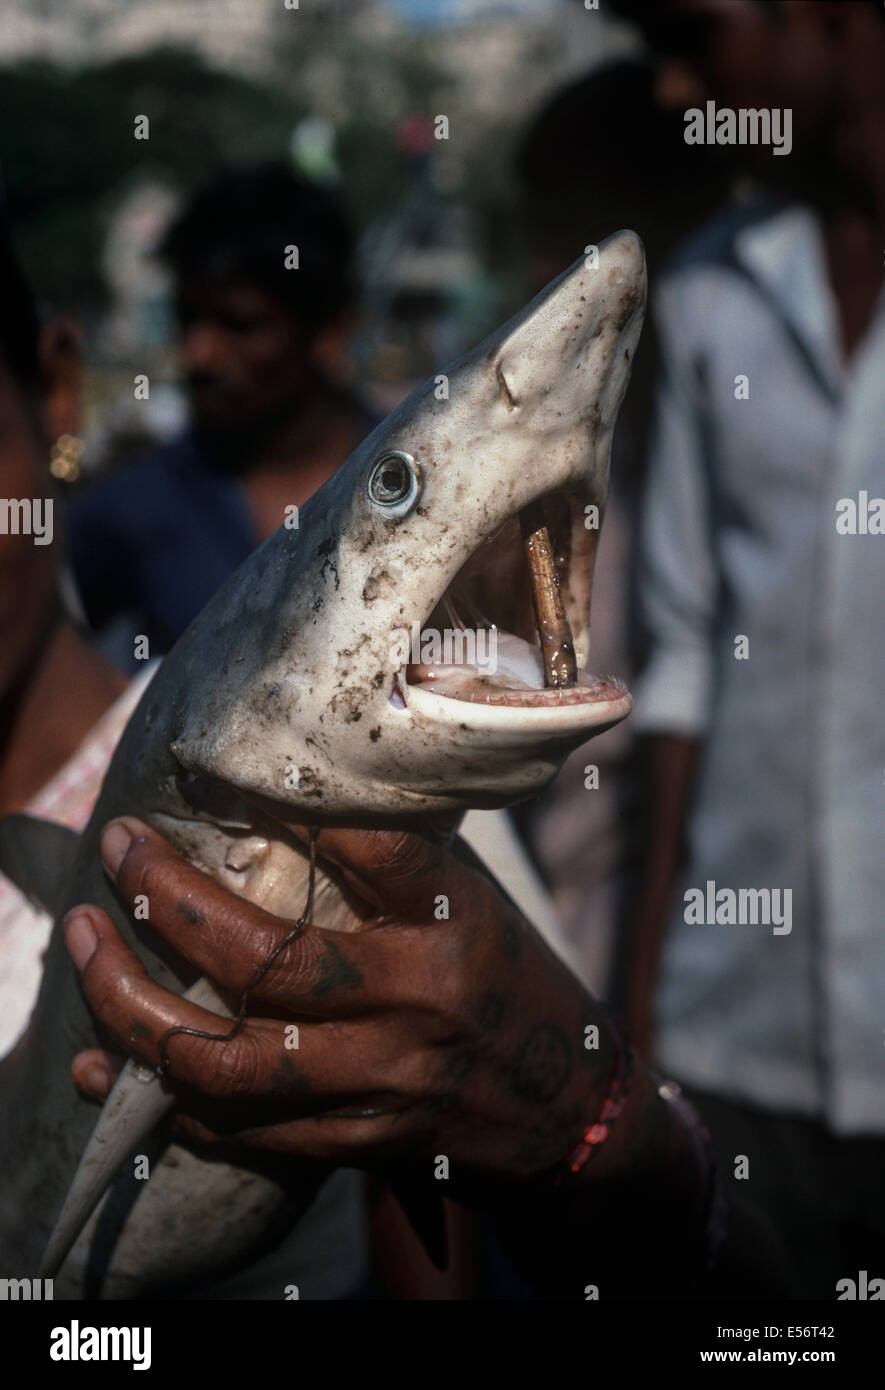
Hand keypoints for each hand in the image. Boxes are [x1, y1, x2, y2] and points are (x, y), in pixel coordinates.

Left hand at [64, 818, 611, 1181]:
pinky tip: (102, 1060)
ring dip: (135, 1006)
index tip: (230, 777)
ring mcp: (382, 1087)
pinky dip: (161, 1096)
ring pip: (229, 1058)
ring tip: (83, 945)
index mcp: (457, 928)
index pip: (375, 854)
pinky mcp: (356, 1144)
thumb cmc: (515, 986)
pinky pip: (239, 1129)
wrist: (569, 1117)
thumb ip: (399, 866)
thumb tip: (300, 801)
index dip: (299, 811)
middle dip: (170, 902)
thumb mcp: (478, 906)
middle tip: (119, 850)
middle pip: (269, 961)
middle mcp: (416, 1008)